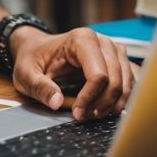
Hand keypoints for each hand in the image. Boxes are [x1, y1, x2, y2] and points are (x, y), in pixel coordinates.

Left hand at [9, 26, 134, 120]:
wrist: (36, 48)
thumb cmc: (32, 58)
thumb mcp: (26, 74)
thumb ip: (40, 88)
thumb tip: (56, 102)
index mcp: (81, 40)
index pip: (99, 75)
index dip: (90, 98)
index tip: (77, 112)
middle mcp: (102, 41)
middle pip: (115, 81)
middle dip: (102, 104)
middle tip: (84, 116)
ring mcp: (113, 49)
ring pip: (126, 83)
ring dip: (113, 104)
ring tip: (93, 113)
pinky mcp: (118, 59)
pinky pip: (130, 82)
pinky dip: (122, 98)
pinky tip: (106, 107)